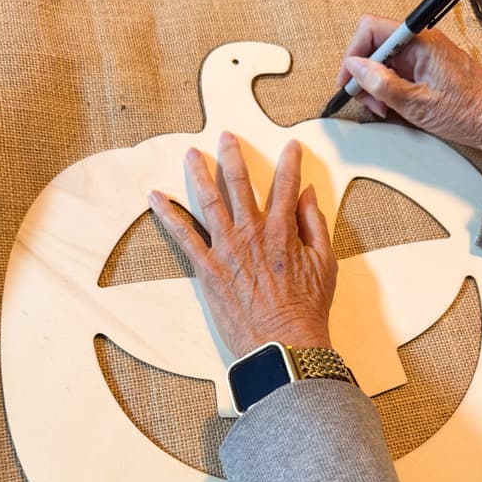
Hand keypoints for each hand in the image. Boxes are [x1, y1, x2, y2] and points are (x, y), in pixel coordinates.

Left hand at [148, 132, 336, 357]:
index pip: (286, 185)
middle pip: (240, 183)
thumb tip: (308, 195)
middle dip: (233, 156)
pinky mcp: (207, 269)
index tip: (290, 145)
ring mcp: (226, 249)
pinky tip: (156, 197)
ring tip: (191, 154)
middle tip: (226, 137)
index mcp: (281, 230)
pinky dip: (168, 214)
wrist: (283, 344)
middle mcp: (251, 232)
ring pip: (209, 200)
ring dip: (198, 173)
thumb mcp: (324, 264)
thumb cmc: (306, 310)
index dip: (290, 162)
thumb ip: (315, 225)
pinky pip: (183, 235)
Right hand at [337, 15, 481, 156]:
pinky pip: (397, 70)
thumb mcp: (417, 103)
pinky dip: (388, 87)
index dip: (353, 54)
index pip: (371, 29)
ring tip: (382, 107)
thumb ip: (382, 83)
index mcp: (420, 42)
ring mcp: (424, 54)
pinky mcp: (427, 66)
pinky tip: (393, 105)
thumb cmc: (468, 112)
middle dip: (363, 74)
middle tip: (368, 101)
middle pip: (374, 46)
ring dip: (374, 84)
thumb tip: (355, 68)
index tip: (347, 80)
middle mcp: (422, 42)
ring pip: (384, 60)